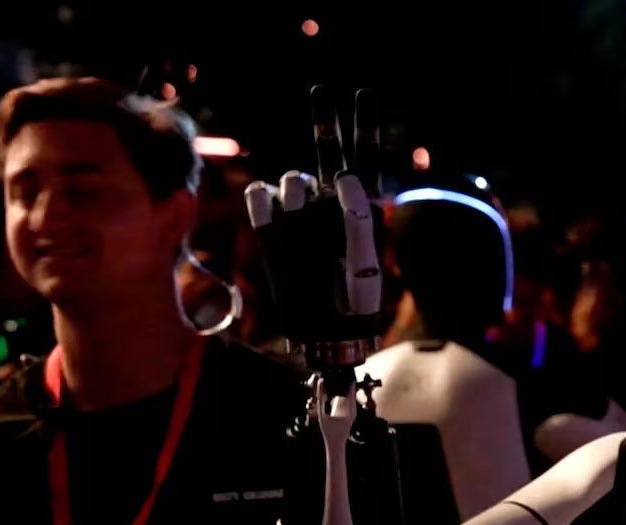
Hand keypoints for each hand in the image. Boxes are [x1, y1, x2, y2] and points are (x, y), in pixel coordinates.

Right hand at [245, 86, 383, 369]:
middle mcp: (331, 206)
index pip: (363, 162)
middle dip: (327, 124)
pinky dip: (264, 205)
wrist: (325, 332)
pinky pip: (260, 198)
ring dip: (297, 194)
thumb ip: (357, 218)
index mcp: (361, 209)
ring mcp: (301, 215)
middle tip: (324, 92)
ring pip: (294, 181)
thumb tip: (344, 175)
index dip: (362, 132)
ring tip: (303, 219)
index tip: (363, 104)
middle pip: (330, 154)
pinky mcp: (273, 228)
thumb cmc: (354, 303)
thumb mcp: (364, 264)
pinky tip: (272, 211)